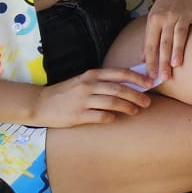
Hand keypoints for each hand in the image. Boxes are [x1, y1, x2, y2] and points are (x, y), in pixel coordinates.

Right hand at [32, 68, 152, 126]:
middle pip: (119, 89)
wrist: (41, 103)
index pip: (120, 73)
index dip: (137, 78)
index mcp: (92, 74)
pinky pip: (100, 116)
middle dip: (137, 95)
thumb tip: (129, 84)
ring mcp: (83, 100)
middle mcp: (88, 85)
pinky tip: (116, 119)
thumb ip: (102, 82)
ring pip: (112, 102)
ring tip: (136, 111)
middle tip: (147, 102)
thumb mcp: (84, 81)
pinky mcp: (77, 115)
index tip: (150, 83)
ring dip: (127, 107)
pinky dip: (111, 117)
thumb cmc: (66, 93)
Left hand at [143, 0, 191, 82]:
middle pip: (164, 42)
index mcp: (154, 21)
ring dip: (177, 48)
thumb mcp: (153, 18)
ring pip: (179, 33)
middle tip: (164, 77)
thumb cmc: (165, 3)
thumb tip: (143, 58)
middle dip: (163, 61)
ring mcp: (182, 13)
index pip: (151, 44)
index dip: (150, 61)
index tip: (150, 76)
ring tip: (176, 64)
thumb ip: (149, 38)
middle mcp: (167, 18)